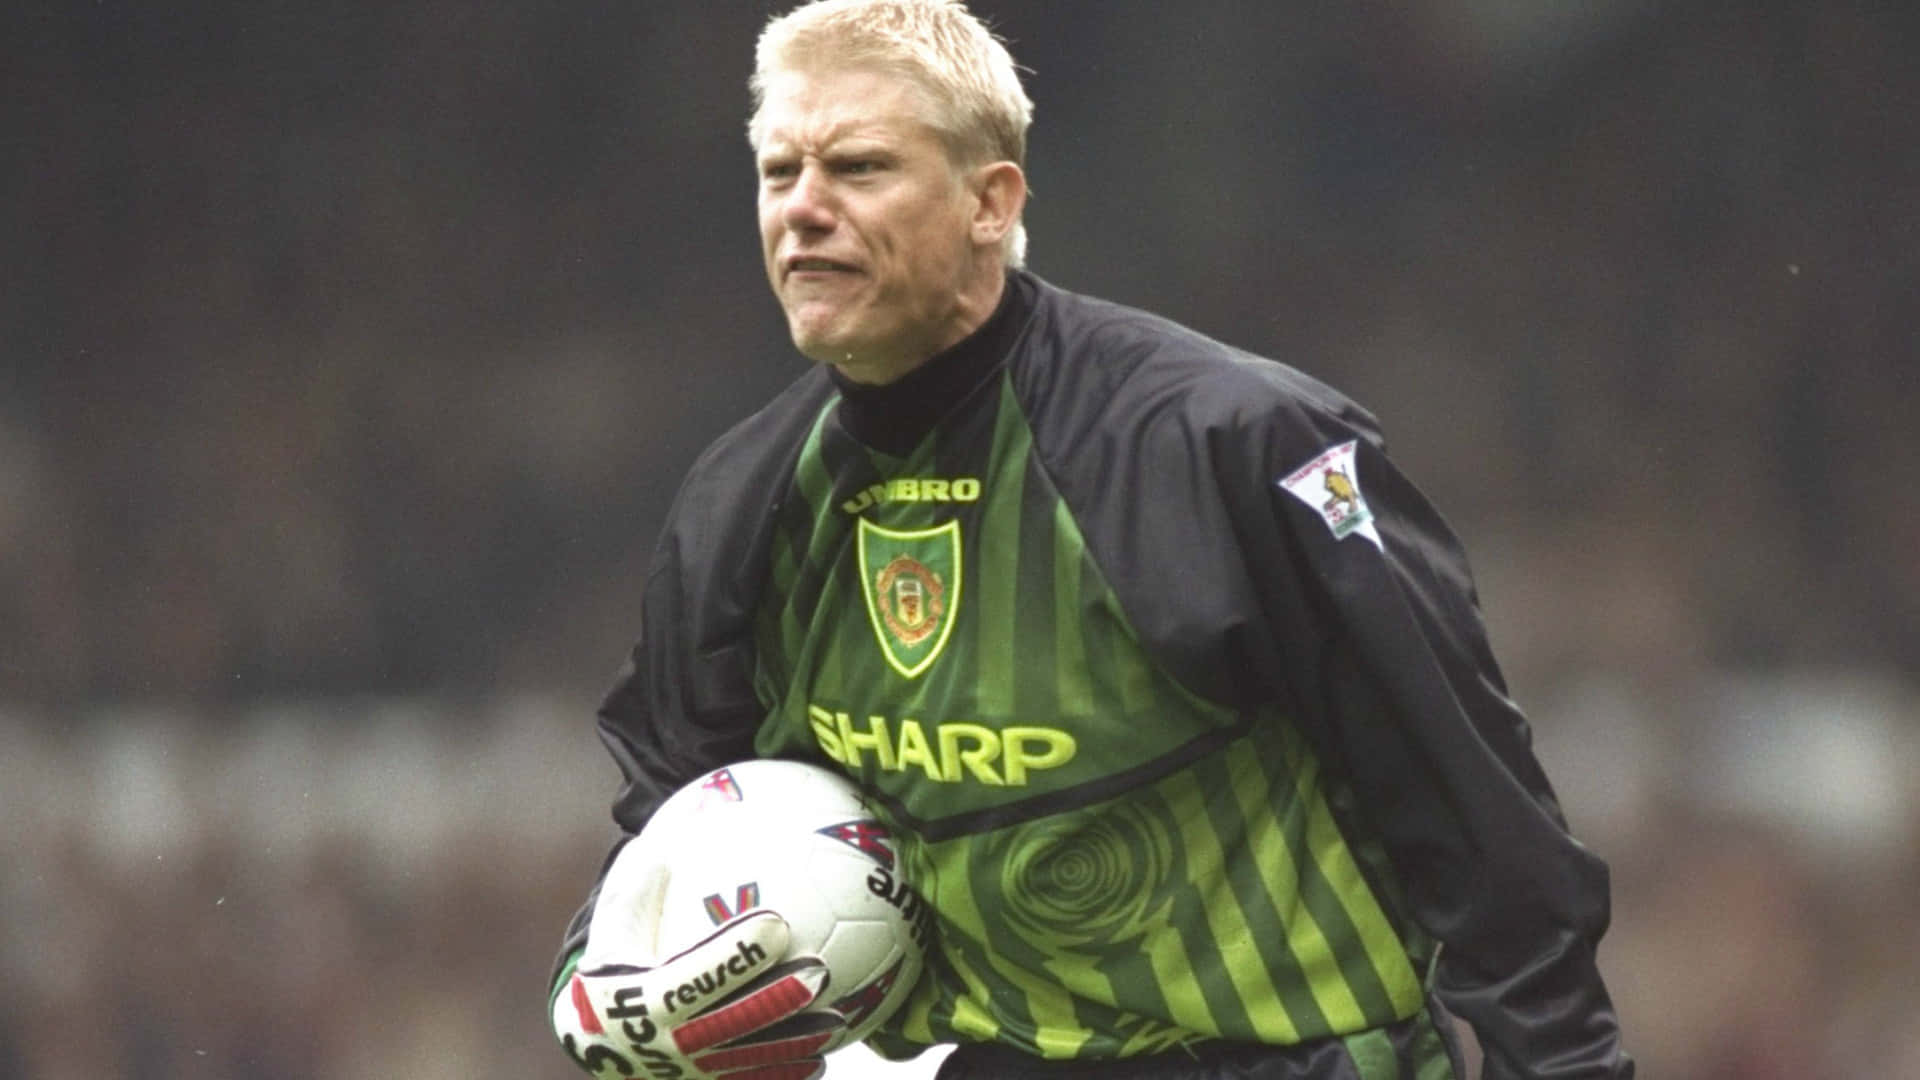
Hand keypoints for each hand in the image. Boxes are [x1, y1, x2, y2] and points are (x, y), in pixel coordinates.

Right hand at [554, 841, 840, 1078]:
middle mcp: (666, 1043)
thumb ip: (635, 886)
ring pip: (747, 1060)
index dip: (735, 953)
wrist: (598, 1041)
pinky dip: (785, 1074)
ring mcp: (687, 1072)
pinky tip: (822, 1056)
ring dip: (794, 1042)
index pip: (694, 976)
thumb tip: (657, 841)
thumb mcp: (613, 924)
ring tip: (836, 1021)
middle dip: (775, 1001)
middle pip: (729, 1023)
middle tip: (819, 974)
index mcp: (642, 1000)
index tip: (777, 924)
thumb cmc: (616, 960)